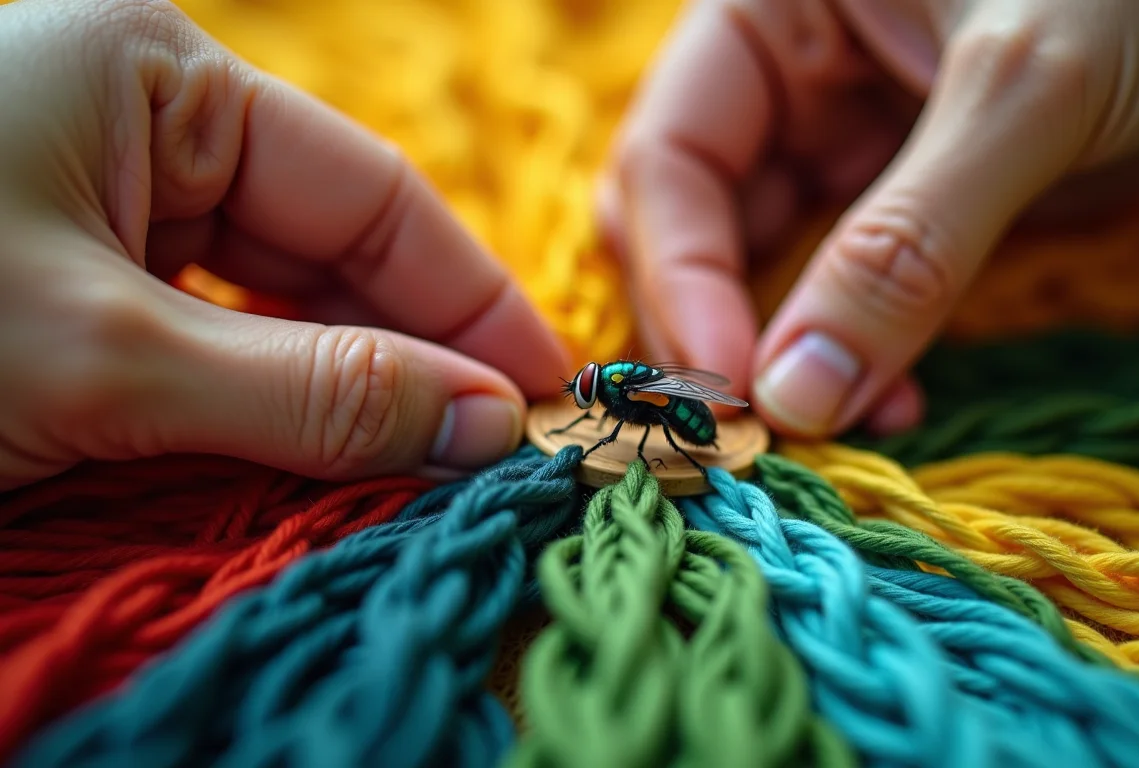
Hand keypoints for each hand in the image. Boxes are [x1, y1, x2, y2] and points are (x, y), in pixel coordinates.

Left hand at [0, 0, 569, 490]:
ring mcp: (102, 201)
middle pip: (330, 245)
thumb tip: (486, 426)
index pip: (371, 192)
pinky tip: (321, 457)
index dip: (471, 301)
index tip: (543, 392)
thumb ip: (308, 392)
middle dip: (413, 352)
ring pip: (270, 300)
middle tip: (493, 451)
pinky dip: (263, 403)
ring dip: (344, 386)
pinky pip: (205, 338)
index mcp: (158, 76)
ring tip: (423, 467)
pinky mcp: (68, 282)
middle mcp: (142, 125)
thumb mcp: (105, 358)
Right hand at [597, 0, 1138, 438]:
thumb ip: (906, 246)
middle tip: (754, 431)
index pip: (670, 160)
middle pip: (692, 225)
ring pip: (766, 268)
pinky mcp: (908, 203)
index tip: (730, 389)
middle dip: (716, 330)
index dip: (685, 279)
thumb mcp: (1024, 94)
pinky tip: (892, 400)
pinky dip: (853, 355)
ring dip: (787, 359)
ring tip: (839, 426)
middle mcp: (790, 79)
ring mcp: (846, 144)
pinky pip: (847, 292)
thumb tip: (794, 399)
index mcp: (768, 11)